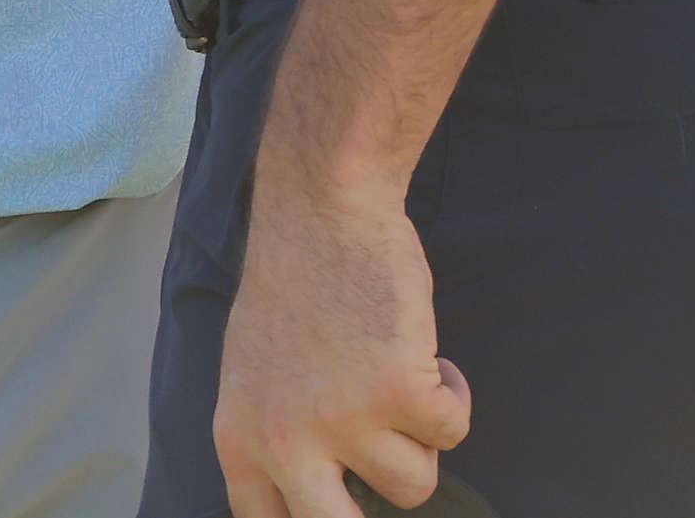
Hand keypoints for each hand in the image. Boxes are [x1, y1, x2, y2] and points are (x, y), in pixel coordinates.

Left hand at [214, 180, 470, 516]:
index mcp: (241, 437)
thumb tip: (312, 489)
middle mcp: (287, 441)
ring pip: (413, 482)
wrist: (322, 206)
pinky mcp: (400, 390)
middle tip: (392, 467)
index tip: (345, 505)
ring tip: (406, 383)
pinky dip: (453, 396)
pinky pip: (452, 430)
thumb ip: (274, 432)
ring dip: (421, 437)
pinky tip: (431, 357)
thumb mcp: (253, 369)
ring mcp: (345, 420)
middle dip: (374, 507)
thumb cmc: (293, 278)